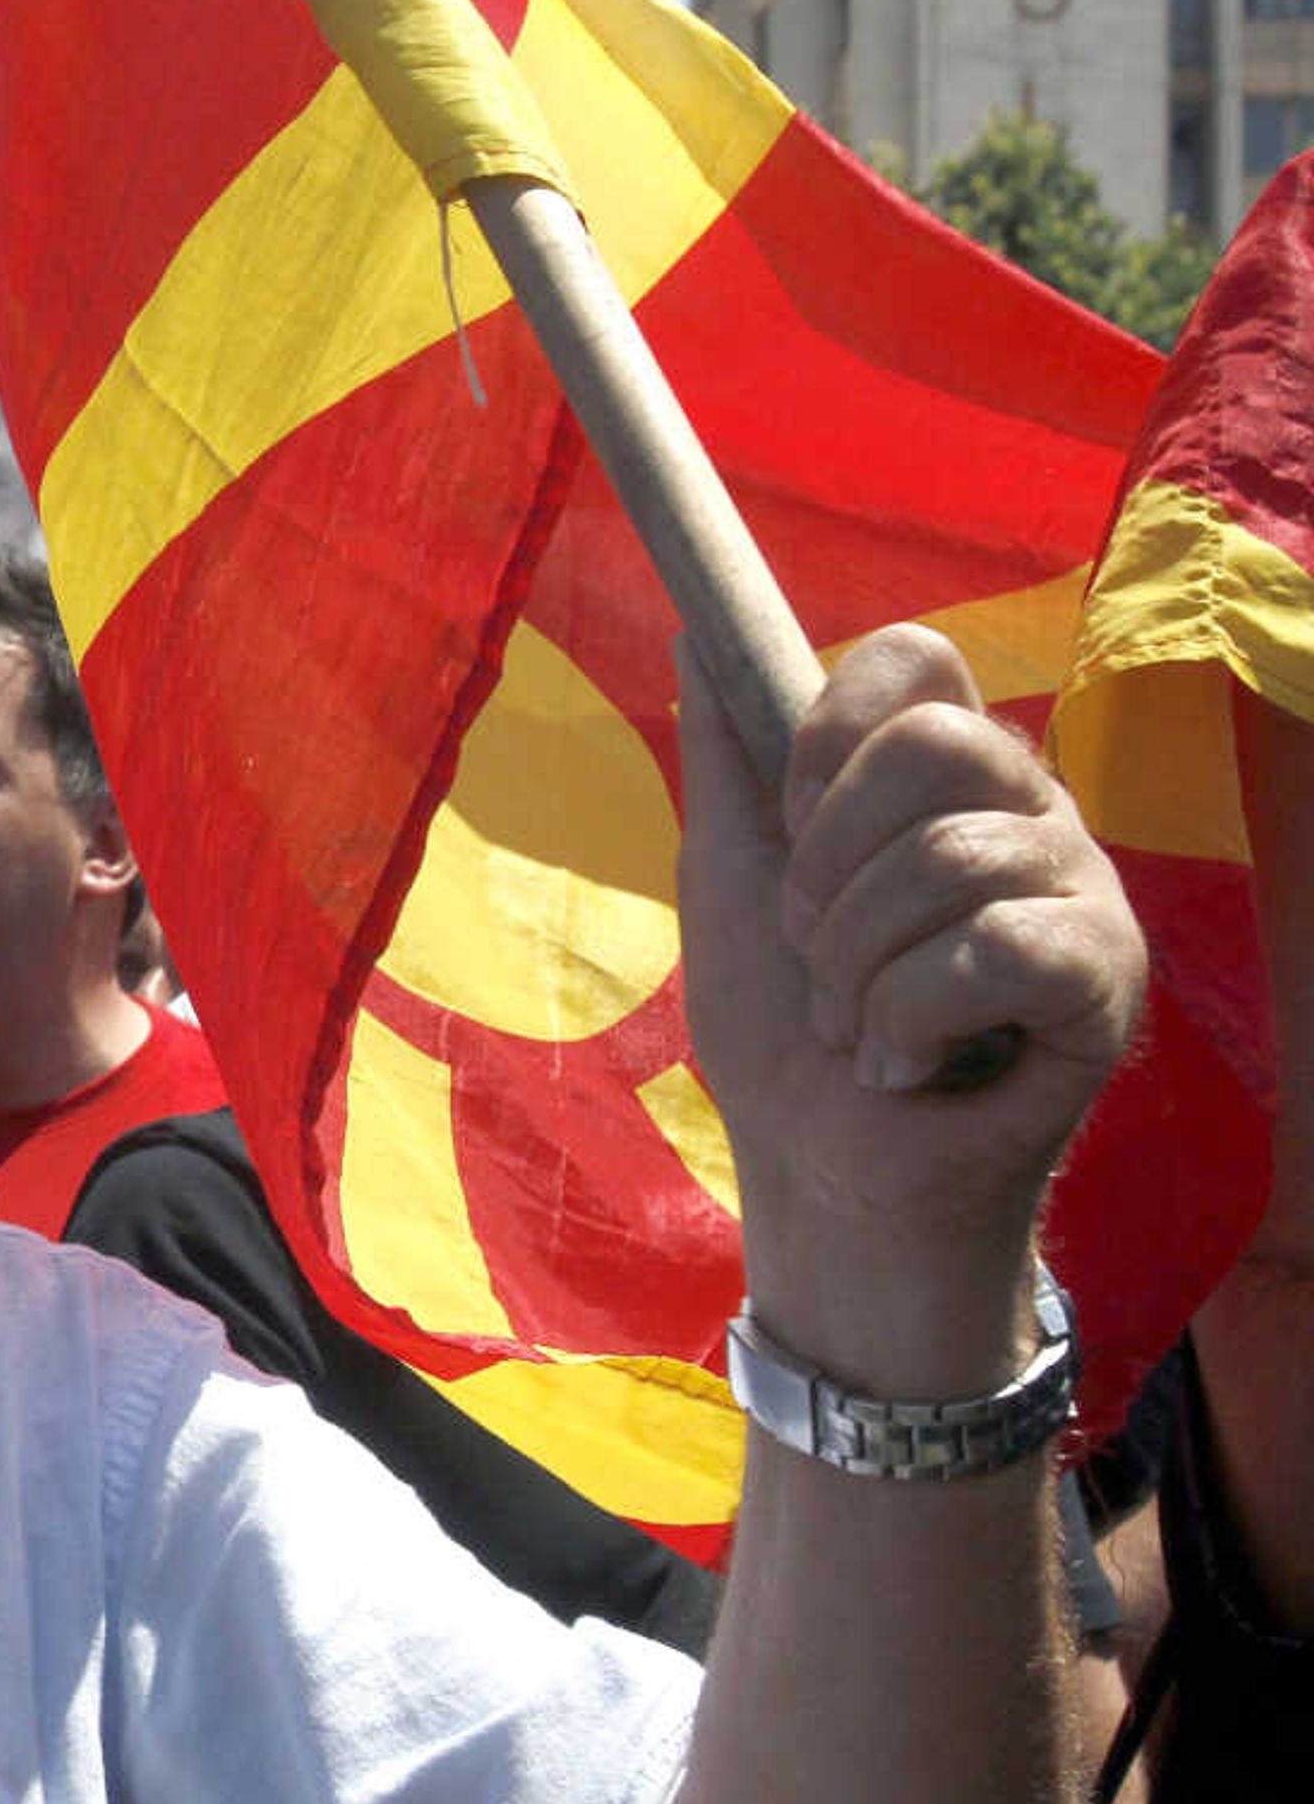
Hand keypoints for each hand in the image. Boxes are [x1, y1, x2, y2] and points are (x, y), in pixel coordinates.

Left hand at [679, 627, 1144, 1387]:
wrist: (817, 1172)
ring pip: (949, 858)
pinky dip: (911, 1017)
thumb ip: (726, 758)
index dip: (828, 734)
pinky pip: (997, 948)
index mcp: (942, 777)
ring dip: (855, 966)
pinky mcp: (1105, 981)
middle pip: (935, 742)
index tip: (790, 822)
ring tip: (856, 1027)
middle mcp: (1026, 813)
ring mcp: (1079, 892)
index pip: (915, 661)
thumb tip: (697, 631)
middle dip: (830, 868)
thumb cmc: (780, 1030)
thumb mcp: (730, 878)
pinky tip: (908, 1065)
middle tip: (818, 952)